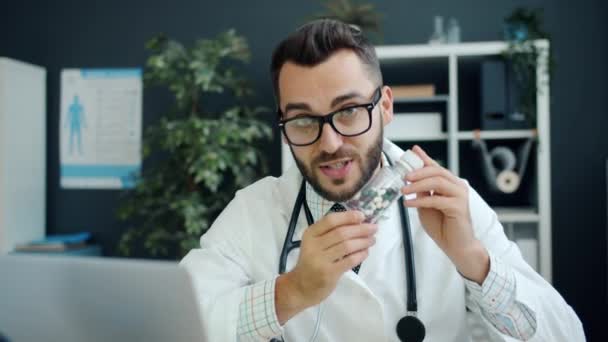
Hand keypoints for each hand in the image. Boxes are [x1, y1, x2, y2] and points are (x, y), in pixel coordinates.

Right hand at [276, 211, 376, 323]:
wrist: (300, 287)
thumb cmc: (311, 262)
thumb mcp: (314, 244)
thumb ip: (330, 233)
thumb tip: (358, 222)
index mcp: (310, 234)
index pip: (330, 220)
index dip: (348, 216)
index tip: (362, 215)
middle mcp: (313, 245)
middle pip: (341, 232)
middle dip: (361, 229)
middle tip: (374, 228)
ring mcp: (320, 260)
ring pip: (347, 246)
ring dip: (363, 241)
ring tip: (372, 240)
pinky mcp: (328, 273)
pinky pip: (349, 261)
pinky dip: (360, 255)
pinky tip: (366, 252)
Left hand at [402, 145, 488, 283]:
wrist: (456, 246)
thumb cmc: (441, 226)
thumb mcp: (426, 206)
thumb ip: (422, 192)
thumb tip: (411, 179)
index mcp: (449, 184)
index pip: (435, 167)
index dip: (424, 158)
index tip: (412, 150)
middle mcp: (457, 186)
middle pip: (436, 171)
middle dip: (418, 172)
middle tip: (404, 176)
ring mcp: (460, 195)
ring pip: (437, 182)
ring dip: (418, 184)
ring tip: (403, 190)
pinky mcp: (459, 206)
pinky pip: (436, 199)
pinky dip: (420, 200)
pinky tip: (408, 203)